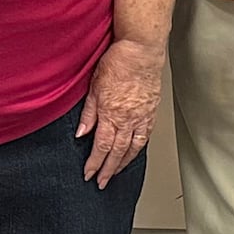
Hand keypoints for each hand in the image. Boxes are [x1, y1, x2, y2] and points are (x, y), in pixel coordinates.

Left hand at [76, 38, 164, 188]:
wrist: (141, 51)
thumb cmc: (118, 62)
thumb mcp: (94, 86)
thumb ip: (89, 112)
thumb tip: (81, 133)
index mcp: (111, 113)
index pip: (101, 146)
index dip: (94, 163)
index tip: (89, 174)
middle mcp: (128, 119)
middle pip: (117, 152)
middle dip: (108, 170)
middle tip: (102, 182)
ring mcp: (141, 117)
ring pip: (133, 148)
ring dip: (123, 163)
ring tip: (115, 172)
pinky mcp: (151, 112)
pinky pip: (145, 136)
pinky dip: (138, 149)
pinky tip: (133, 153)